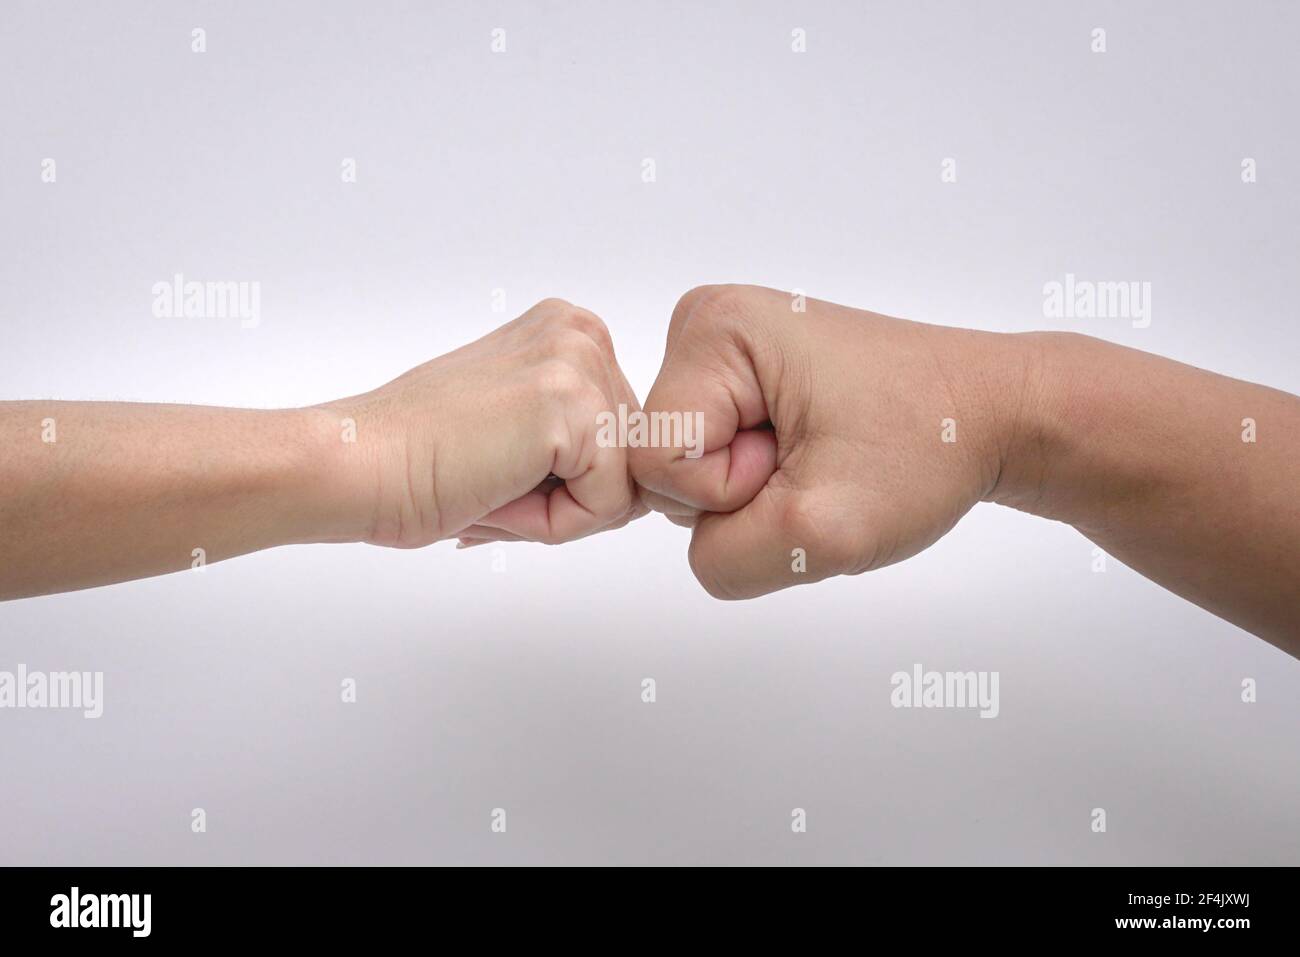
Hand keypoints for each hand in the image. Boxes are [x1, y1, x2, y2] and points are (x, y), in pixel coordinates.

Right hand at [326, 298, 645, 547]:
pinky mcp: (574, 407)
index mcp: (570, 331)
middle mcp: (583, 333)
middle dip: (570, 500)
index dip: (569, 483)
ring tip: (491, 485)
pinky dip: (554, 525)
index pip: (624, 440)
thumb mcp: (522, 430)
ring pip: (623, 490)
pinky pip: (607, 506)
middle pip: (633, 463)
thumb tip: (644, 493)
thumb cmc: (418, 460)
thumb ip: (584, 440)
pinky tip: (495, 492)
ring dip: (560, 514)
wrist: (356, 464)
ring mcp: (580, 364)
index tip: (498, 468)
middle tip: (489, 482)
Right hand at [629, 284, 1030, 598]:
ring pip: (686, 468)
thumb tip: (697, 545)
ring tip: (823, 456)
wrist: (989, 412)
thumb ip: (724, 559)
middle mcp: (707, 321)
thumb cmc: (925, 447)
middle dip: (740, 490)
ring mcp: (722, 346)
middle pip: (663, 461)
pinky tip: (815, 453)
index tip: (804, 462)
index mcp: (716, 329)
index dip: (729, 491)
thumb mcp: (821, 530)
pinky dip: (761, 477)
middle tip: (819, 463)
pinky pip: (710, 456)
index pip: (658, 462)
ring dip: (754, 489)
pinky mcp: (740, 372)